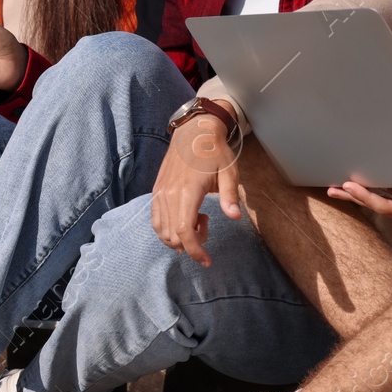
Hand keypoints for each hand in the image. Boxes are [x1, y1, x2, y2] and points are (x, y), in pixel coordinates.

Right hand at [150, 107, 242, 267]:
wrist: (193, 131)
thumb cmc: (214, 151)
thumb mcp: (229, 171)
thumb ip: (229, 196)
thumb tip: (235, 217)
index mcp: (187, 191)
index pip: (183, 232)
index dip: (195, 251)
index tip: (207, 260)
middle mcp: (168, 194)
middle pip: (172, 236)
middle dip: (191, 243)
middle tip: (207, 226)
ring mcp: (159, 193)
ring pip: (161, 230)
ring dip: (178, 237)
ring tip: (197, 220)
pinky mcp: (156, 191)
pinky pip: (156, 219)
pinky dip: (168, 229)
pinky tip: (184, 217)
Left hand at [326, 183, 391, 239]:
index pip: (389, 207)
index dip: (368, 197)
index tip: (348, 187)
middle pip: (378, 207)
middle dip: (354, 199)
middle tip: (330, 189)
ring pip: (385, 206)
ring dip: (365, 197)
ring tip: (344, 188)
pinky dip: (385, 194)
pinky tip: (380, 185)